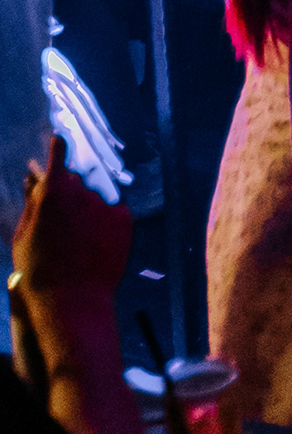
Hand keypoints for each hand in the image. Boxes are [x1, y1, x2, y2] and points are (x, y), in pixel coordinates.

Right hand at [12, 137, 132, 297]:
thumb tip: (35, 178)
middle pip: (78, 181)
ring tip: (80, 240)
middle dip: (72, 192)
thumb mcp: (23, 233)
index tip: (61, 135)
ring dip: (91, 209)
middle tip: (65, 221)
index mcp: (52, 193)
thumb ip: (33, 202)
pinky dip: (108, 221)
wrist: (72, 298)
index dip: (59, 147)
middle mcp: (81, 192)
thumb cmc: (37, 268)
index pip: (58, 158)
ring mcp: (106, 204)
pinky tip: (96, 242)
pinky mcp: (125, 218)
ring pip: (98, 197)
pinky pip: (115, 211)